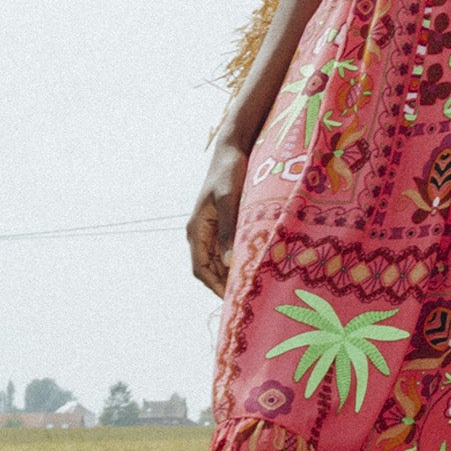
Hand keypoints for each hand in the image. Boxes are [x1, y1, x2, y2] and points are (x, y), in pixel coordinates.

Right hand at [187, 139, 248, 298]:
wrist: (232, 151)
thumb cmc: (229, 173)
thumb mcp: (229, 200)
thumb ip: (228, 230)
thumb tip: (229, 262)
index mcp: (196, 230)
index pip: (200, 269)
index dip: (214, 287)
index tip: (232, 300)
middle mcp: (200, 233)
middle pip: (209, 270)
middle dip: (224, 285)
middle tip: (247, 297)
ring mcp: (211, 230)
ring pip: (218, 262)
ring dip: (231, 274)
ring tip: (252, 286)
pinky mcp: (223, 225)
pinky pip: (227, 250)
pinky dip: (237, 261)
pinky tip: (253, 265)